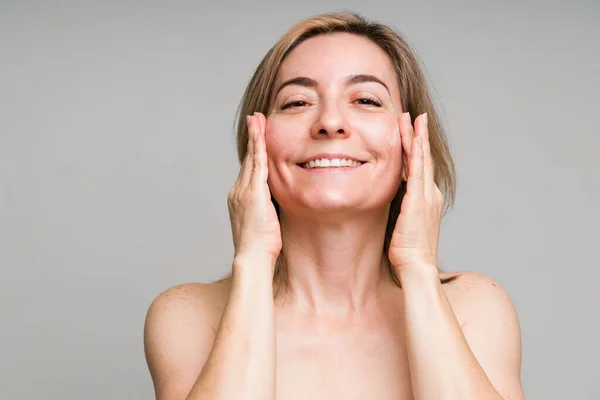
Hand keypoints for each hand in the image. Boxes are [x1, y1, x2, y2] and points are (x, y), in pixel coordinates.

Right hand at [227, 112, 281, 264]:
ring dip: (255, 136)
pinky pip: (257, 164)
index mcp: (240, 198)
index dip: (253, 152)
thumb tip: (276, 206)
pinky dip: (259, 147)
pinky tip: (261, 134)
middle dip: (252, 137)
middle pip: (247, 159)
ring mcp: (244, 191)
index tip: (256, 137)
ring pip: (251, 158)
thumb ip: (268, 210)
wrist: (252, 257)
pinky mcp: (253, 192)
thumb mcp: (264, 224)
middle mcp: (238, 191)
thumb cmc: (260, 248)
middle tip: (254, 118)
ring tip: (257, 118)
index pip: (248, 170)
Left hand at [388, 112, 442, 273]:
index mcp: (427, 199)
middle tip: (416, 116)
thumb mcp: (404, 223)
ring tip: (414, 118)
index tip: (411, 131)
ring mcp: (426, 196)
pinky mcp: (418, 200)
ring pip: (422, 160)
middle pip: (424, 158)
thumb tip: (390, 199)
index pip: (421, 167)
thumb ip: (400, 207)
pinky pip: (417, 171)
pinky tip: (413, 139)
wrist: (417, 266)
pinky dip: (416, 154)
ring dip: (417, 137)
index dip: (416, 148)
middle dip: (418, 135)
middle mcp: (430, 194)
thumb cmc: (408, 251)